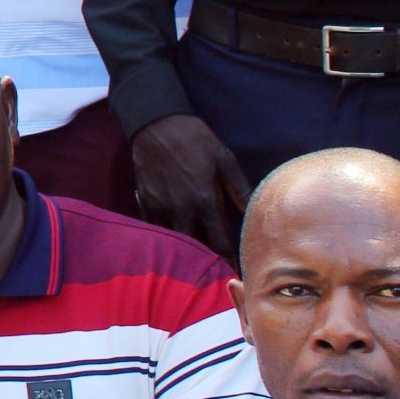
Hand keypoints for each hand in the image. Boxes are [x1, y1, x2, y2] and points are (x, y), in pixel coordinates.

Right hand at [130, 114, 250, 258]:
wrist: (156, 124)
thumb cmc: (195, 139)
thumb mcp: (224, 158)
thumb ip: (239, 187)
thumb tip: (255, 209)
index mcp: (205, 200)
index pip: (219, 240)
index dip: (228, 258)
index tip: (235, 271)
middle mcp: (181, 208)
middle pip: (194, 246)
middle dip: (205, 261)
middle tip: (215, 274)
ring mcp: (160, 206)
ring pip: (172, 240)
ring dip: (183, 251)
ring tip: (191, 264)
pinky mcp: (144, 201)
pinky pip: (153, 227)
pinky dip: (163, 236)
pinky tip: (169, 241)